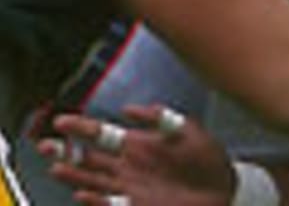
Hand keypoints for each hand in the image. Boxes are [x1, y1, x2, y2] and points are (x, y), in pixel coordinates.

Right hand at [38, 105, 233, 205]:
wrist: (226, 189)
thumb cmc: (208, 159)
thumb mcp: (188, 130)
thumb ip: (160, 117)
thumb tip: (127, 109)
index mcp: (138, 145)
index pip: (101, 134)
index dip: (81, 128)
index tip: (62, 121)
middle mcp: (128, 166)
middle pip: (88, 159)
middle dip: (65, 152)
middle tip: (45, 145)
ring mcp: (131, 188)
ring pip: (92, 181)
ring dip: (74, 175)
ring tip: (56, 167)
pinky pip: (110, 203)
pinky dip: (96, 200)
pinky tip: (83, 192)